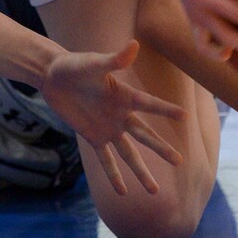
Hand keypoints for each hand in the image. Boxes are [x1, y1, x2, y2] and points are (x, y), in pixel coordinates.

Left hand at [41, 40, 184, 195]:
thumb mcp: (94, 63)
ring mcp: (108, 128)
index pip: (149, 105)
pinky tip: (123, 192)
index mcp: (124, 95)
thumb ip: (115, 59)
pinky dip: (113, 175)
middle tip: (179, 162)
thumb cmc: (75, 65)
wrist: (54, 76)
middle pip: (144, 134)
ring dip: (141, 171)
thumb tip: (135, 45)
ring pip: (129, 153)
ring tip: (154, 191)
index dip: (166, 110)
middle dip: (161, 148)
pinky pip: (105, 160)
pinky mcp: (93, 137)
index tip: (184, 117)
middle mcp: (120, 114)